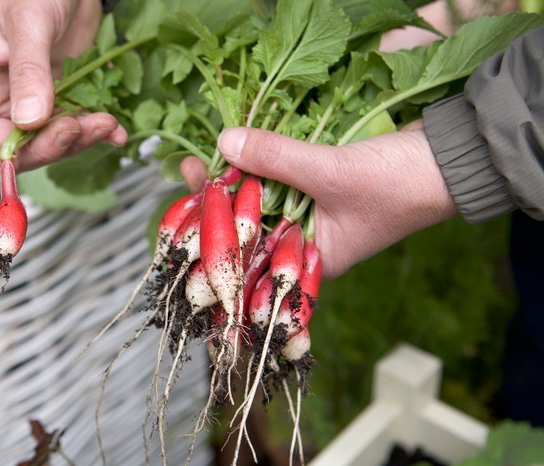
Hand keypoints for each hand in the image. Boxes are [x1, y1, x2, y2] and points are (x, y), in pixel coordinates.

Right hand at [0, 0, 126, 174]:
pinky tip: (116, 131)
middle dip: (45, 149)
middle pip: (11, 152)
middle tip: (74, 129)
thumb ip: (28, 71)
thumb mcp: (28, 22)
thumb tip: (29, 121)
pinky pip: (77, 132)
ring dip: (78, 142)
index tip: (9, 161)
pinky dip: (98, 135)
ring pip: (49, 146)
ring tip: (105, 122)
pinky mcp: (63, 104)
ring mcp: (32, 107)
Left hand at [181, 124, 458, 278]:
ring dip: (238, 179)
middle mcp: (307, 241)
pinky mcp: (319, 187)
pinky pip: (282, 179)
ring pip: (264, 199)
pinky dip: (263, 165)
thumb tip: (225, 142)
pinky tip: (238, 150)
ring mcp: (313, 214)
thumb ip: (277, 158)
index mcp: (309, 259)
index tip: (187, 209)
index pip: (251, 254)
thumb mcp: (331, 172)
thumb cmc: (399, 184)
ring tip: (203, 160)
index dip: (215, 234)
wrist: (451, 160)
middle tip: (190, 172)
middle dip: (219, 200)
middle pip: (251, 224)